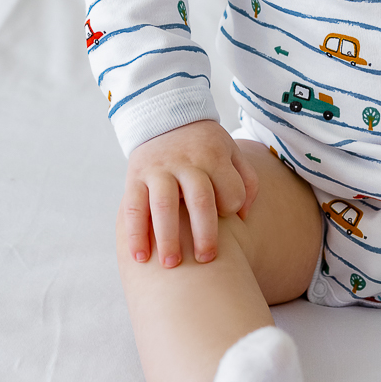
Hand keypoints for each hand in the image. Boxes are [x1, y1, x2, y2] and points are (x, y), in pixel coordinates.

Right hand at [124, 120, 258, 267]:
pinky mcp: (135, 177)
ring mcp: (158, 169)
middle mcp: (186, 162)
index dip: (232, 207)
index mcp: (214, 156)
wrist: (165, 116)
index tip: (229, 218)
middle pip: (200, 199)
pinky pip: (133, 207)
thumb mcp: (232, 152)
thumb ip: (247, 181)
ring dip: (168, 237)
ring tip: (172, 265)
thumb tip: (244, 217)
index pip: (230, 190)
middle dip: (205, 233)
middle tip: (206, 260)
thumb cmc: (206, 145)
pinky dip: (135, 234)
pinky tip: (140, 257)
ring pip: (163, 205)